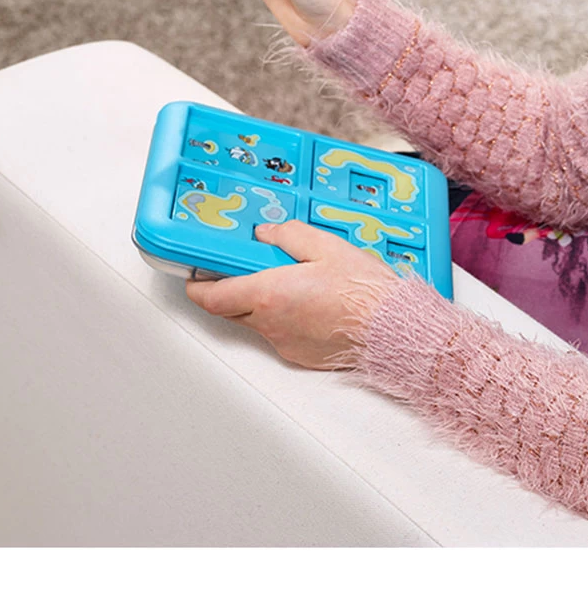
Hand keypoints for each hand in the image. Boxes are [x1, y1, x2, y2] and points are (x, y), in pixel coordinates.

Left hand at [184, 221, 400, 368]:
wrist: (391, 328)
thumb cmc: (364, 291)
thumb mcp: (326, 246)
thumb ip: (288, 235)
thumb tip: (267, 234)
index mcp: (269, 293)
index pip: (212, 296)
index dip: (197, 285)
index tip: (196, 274)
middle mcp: (269, 323)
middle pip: (230, 309)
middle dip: (231, 289)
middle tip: (249, 268)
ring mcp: (283, 342)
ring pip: (257, 321)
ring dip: (262, 302)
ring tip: (294, 281)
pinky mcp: (298, 354)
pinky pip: (280, 333)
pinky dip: (285, 318)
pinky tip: (312, 303)